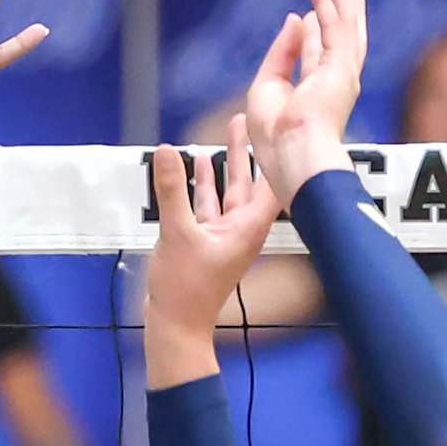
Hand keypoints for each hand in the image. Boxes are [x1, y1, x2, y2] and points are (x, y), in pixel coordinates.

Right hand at [144, 116, 281, 388]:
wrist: (176, 327)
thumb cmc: (185, 290)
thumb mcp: (176, 233)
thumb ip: (171, 190)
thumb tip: (166, 151)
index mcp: (249, 227)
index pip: (272, 183)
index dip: (277, 154)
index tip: (281, 126)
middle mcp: (242, 229)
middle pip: (250, 180)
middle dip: (247, 149)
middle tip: (243, 118)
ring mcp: (224, 236)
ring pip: (228, 190)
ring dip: (225, 164)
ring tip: (225, 133)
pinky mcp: (205, 242)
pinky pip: (208, 204)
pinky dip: (202, 184)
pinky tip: (194, 166)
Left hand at [243, 0, 366, 206]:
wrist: (293, 154)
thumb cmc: (276, 137)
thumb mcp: (267, 87)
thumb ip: (282, 52)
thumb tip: (297, 18)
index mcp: (315, 94)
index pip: (317, 54)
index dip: (317, 31)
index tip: (312, 12)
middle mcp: (334, 81)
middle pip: (342, 36)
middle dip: (345, 7)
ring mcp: (341, 72)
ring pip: (344, 23)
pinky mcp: (341, 65)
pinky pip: (334, 24)